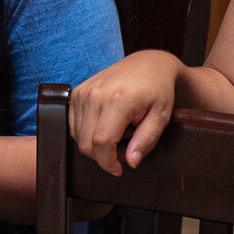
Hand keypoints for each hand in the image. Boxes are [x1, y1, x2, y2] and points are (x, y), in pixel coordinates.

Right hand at [69, 50, 186, 174]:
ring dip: (95, 145)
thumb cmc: (158, 90)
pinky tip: (106, 126)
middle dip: (103, 156)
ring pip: (77, 136)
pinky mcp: (76, 92)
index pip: (101, 143)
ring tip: (118, 135)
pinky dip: (87, 133)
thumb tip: (131, 162)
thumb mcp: (160, 117)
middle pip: (86, 143)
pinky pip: (73, 124)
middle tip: (125, 151)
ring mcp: (83, 92)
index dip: (108, 162)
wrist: (148, 64)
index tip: (119, 169)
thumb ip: (145, 141)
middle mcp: (95, 94)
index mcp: (117, 100)